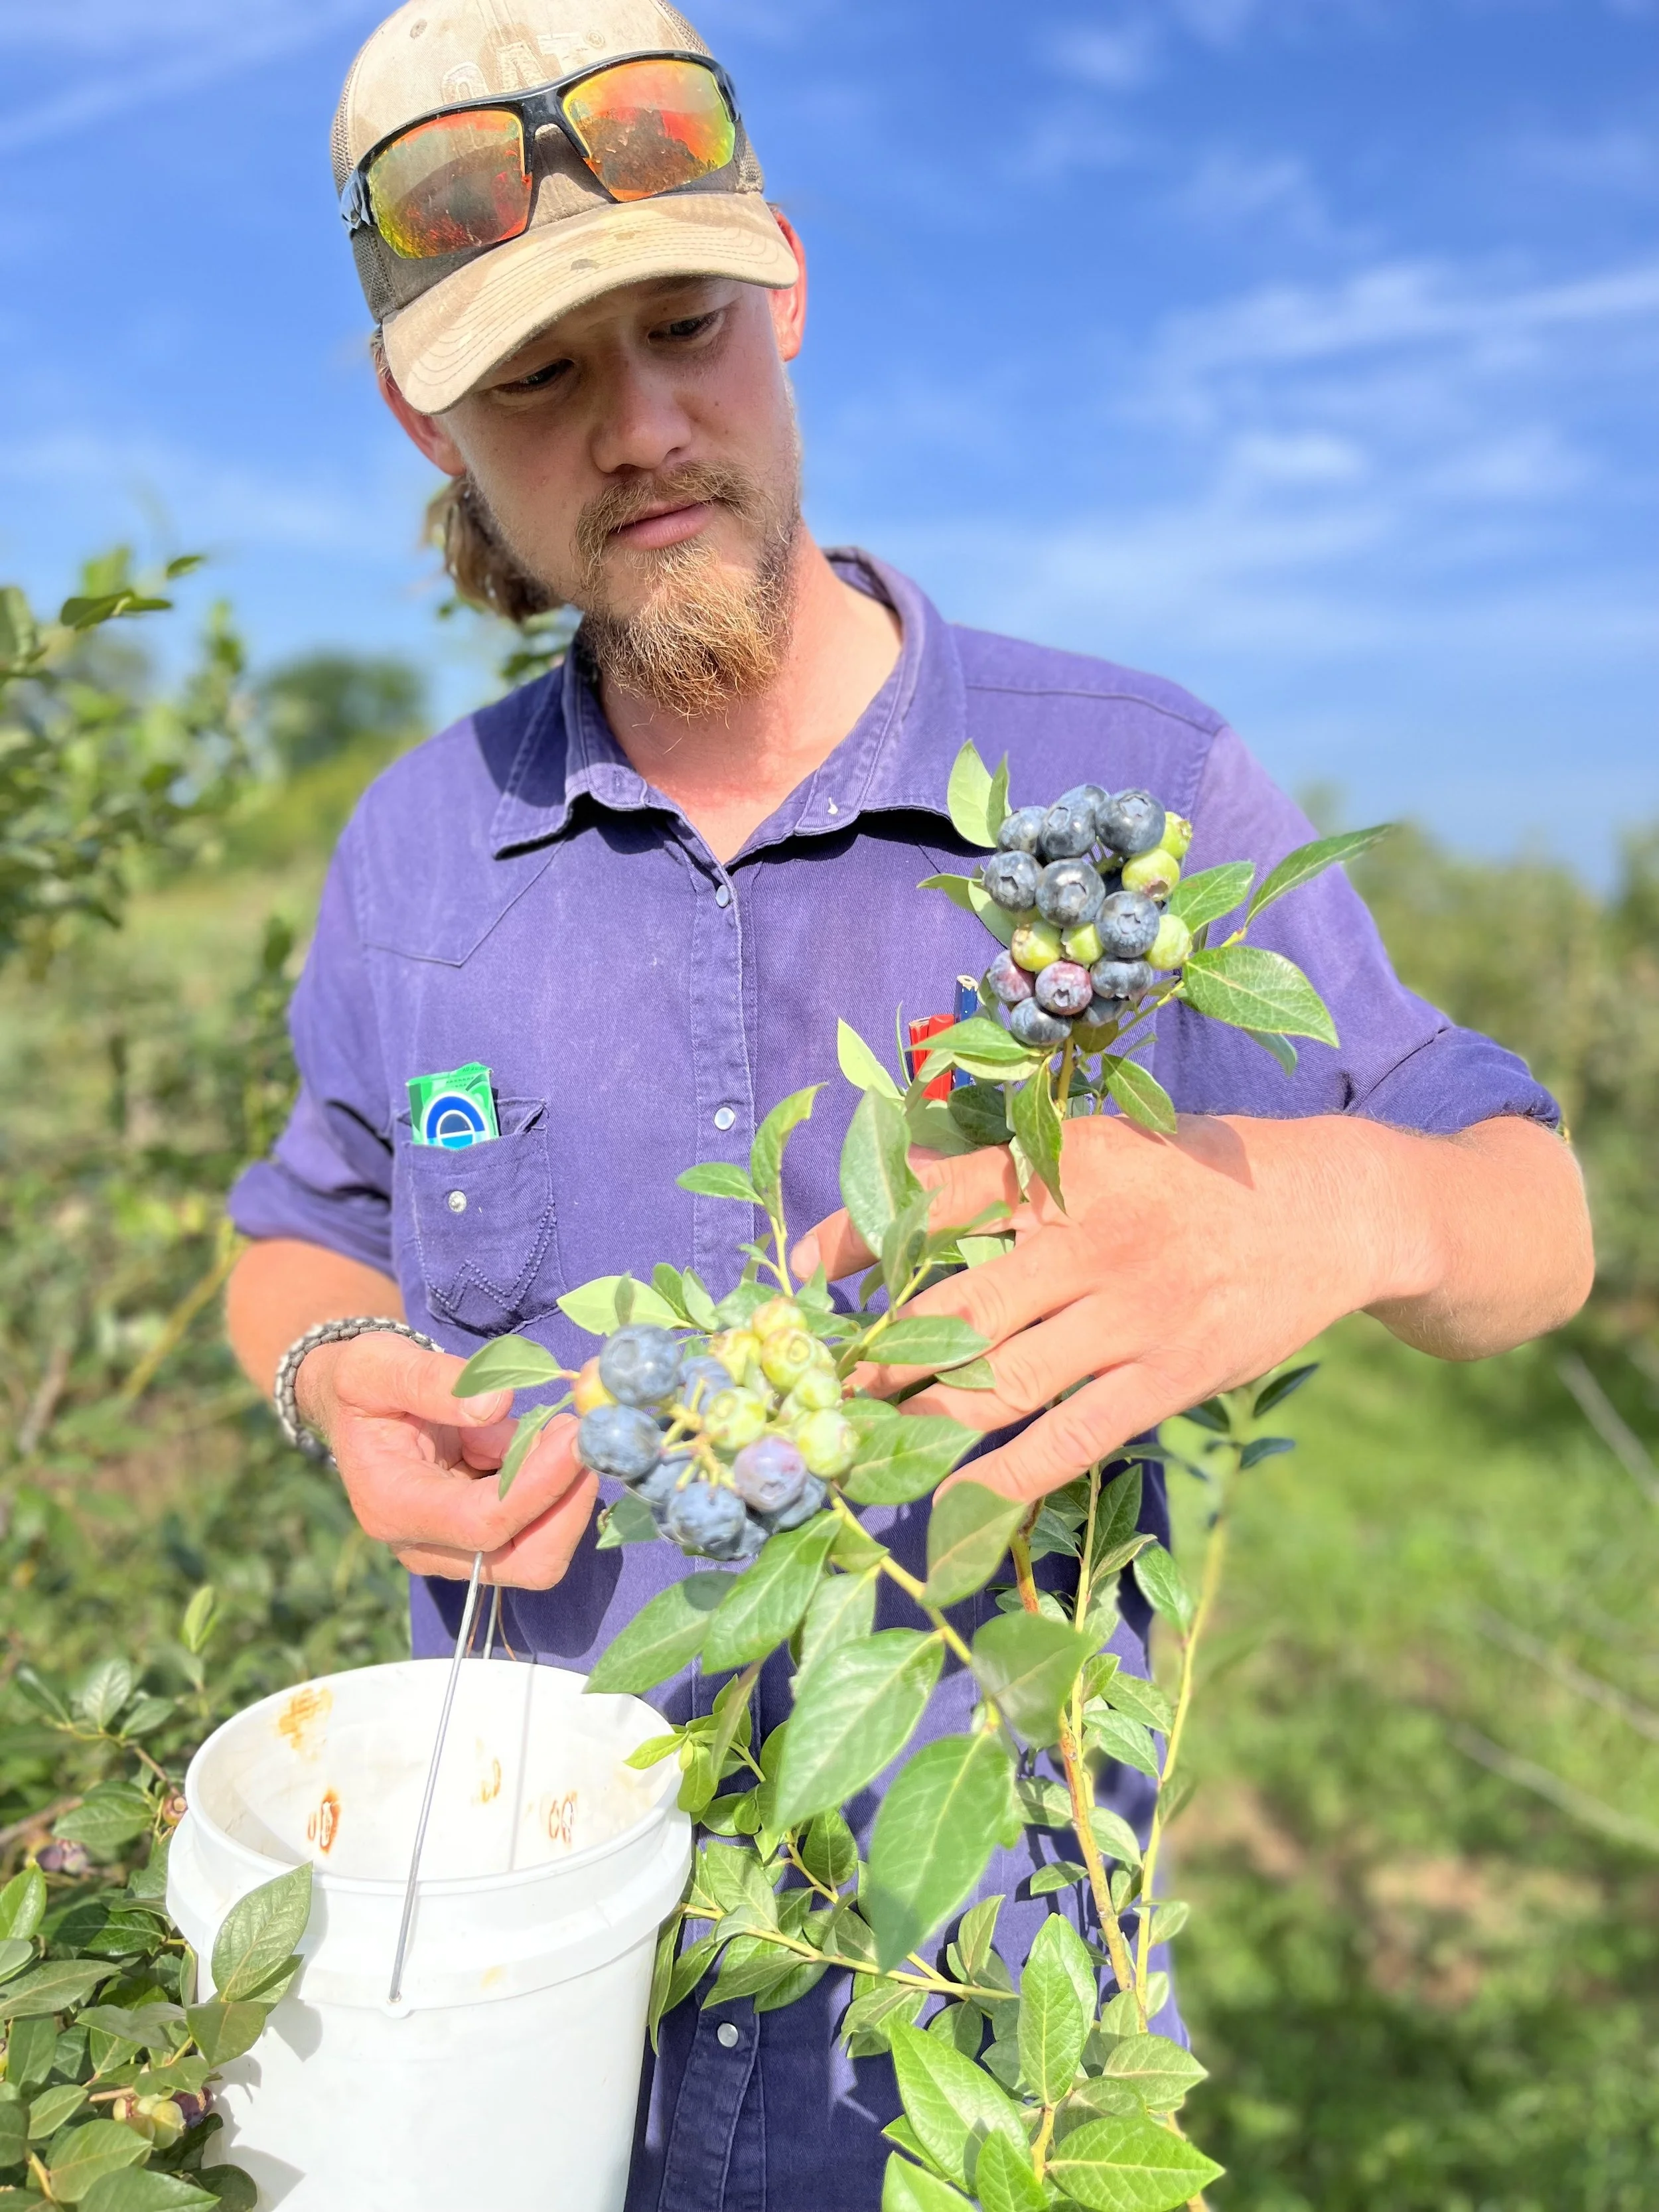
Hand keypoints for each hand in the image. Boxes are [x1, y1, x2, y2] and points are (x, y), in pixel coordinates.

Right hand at [297, 1331, 596, 1586]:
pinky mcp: (485, 1540)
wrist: (356, 1409)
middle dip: (568, 1502)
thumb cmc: (363, 1384)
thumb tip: (497, 1403)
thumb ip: (432, 1382)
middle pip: (525, 1562)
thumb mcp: (377, 1366)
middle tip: (585, 1436)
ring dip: (566, 1490)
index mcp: (394, 1507)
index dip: (538, 1485)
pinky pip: (540, 1528)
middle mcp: (427, 1546)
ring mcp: (458, 1551)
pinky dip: (556, 1486)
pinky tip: (539, 1440)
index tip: (576, 1435)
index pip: (483, 1523)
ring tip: (552, 1426)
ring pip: (542, 1551)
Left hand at [794, 1113, 1421, 1501]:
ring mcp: (1133, 1312)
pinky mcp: (1170, 1376)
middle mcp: (1092, 1235)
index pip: (939, 1200)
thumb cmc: (1192, 1176)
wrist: (1331, 1210)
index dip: (861, 1239)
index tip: (803, 1276)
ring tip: (862, 1448)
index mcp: (1065, 1165)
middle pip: (957, 1309)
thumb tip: (897, 1187)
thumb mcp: (1102, 1145)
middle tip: (818, 1393)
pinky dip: (1003, 1480)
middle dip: (877, 1359)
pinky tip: (950, 1508)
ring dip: (920, 1423)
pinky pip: (1069, 1438)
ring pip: (999, 1381)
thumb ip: (1008, 1171)